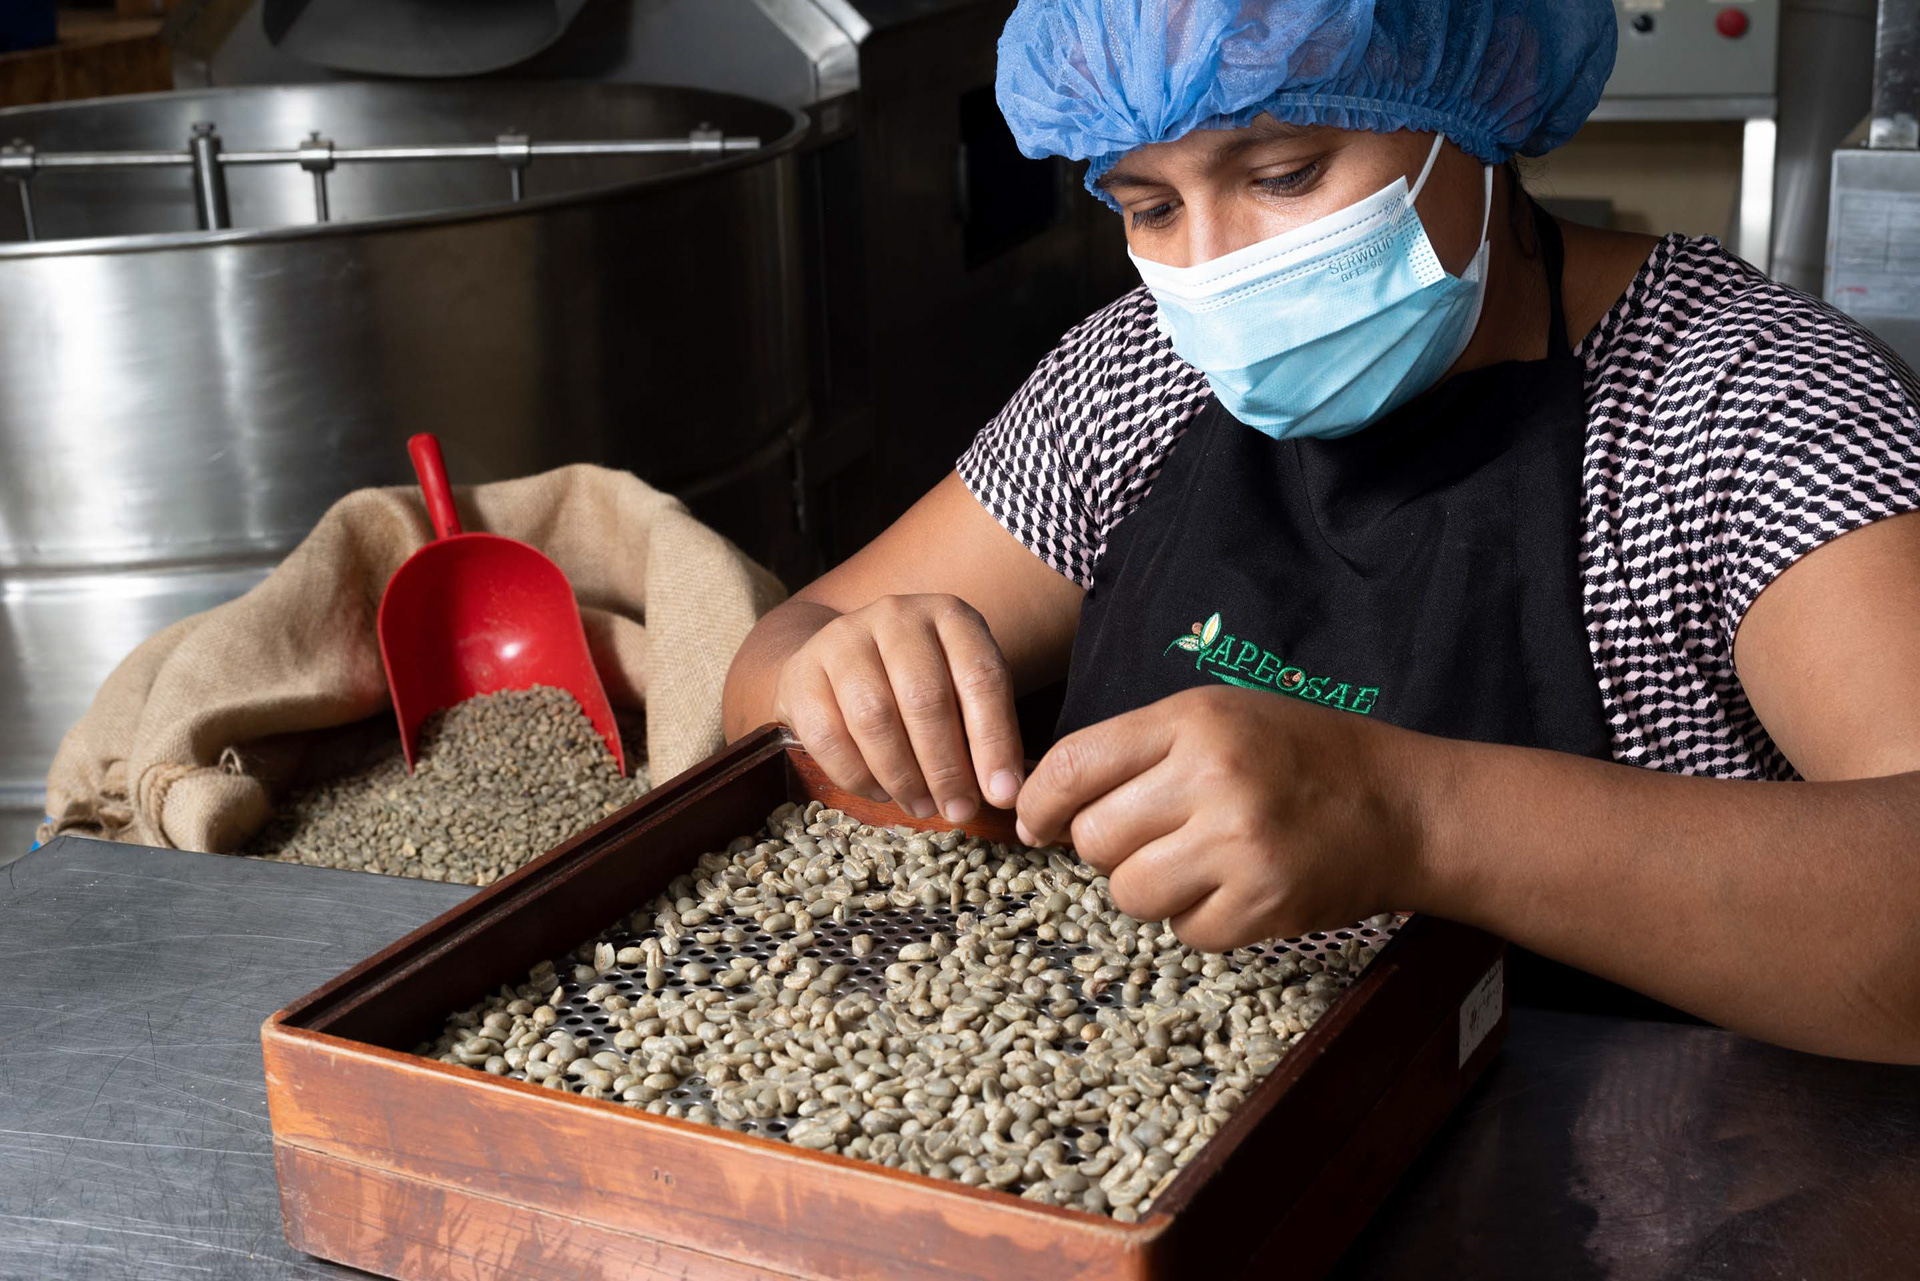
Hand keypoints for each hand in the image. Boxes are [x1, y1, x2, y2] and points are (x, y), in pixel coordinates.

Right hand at [772, 594, 1025, 822]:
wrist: (839, 657)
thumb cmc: (916, 681)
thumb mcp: (960, 687)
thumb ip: (983, 729)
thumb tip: (1003, 792)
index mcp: (950, 615)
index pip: (980, 677)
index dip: (994, 741)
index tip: (1002, 794)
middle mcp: (896, 615)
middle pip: (925, 698)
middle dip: (946, 767)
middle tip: (957, 810)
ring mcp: (843, 639)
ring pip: (874, 717)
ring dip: (902, 775)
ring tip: (920, 805)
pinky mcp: (801, 672)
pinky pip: (828, 735)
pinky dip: (857, 775)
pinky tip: (878, 791)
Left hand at [1014, 685, 1431, 952]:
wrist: (1405, 806)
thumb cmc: (1302, 757)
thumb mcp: (1222, 718)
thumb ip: (1138, 750)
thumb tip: (1044, 807)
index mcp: (1194, 720)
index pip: (1073, 765)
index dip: (1039, 803)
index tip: (1038, 823)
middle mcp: (1213, 777)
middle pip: (1095, 838)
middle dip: (1107, 848)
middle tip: (1151, 839)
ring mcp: (1239, 845)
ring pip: (1130, 893)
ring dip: (1151, 888)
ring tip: (1198, 863)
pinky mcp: (1263, 905)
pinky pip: (1185, 932)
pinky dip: (1202, 920)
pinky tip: (1238, 888)